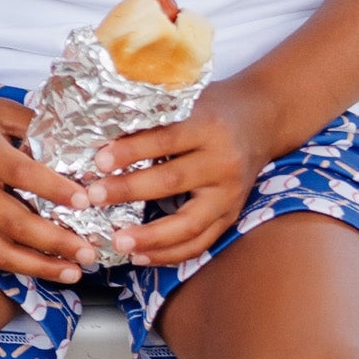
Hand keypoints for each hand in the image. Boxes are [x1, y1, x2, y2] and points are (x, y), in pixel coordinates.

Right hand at [0, 85, 95, 286]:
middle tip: (90, 252)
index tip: (86, 201)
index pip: (23, 175)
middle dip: (57, 242)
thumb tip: (80, 152)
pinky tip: (41, 266)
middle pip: (14, 222)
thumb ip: (36, 128)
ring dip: (38, 265)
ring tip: (72, 272)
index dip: (57, 190)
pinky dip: (14, 263)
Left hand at [92, 78, 275, 266]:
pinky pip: (201, 242)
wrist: (264, 119)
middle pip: (172, 182)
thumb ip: (153, 118)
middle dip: (129, 192)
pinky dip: (170, 254)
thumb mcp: (187, 101)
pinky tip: (141, 257)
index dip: (130, 151)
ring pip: (189, 223)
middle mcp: (223, 163)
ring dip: (150, 237)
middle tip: (94, 197)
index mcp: (208, 128)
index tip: (99, 160)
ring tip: (118, 243)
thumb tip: (99, 135)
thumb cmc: (214, 108)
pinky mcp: (232, 215)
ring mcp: (230, 195)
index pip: (164, 140)